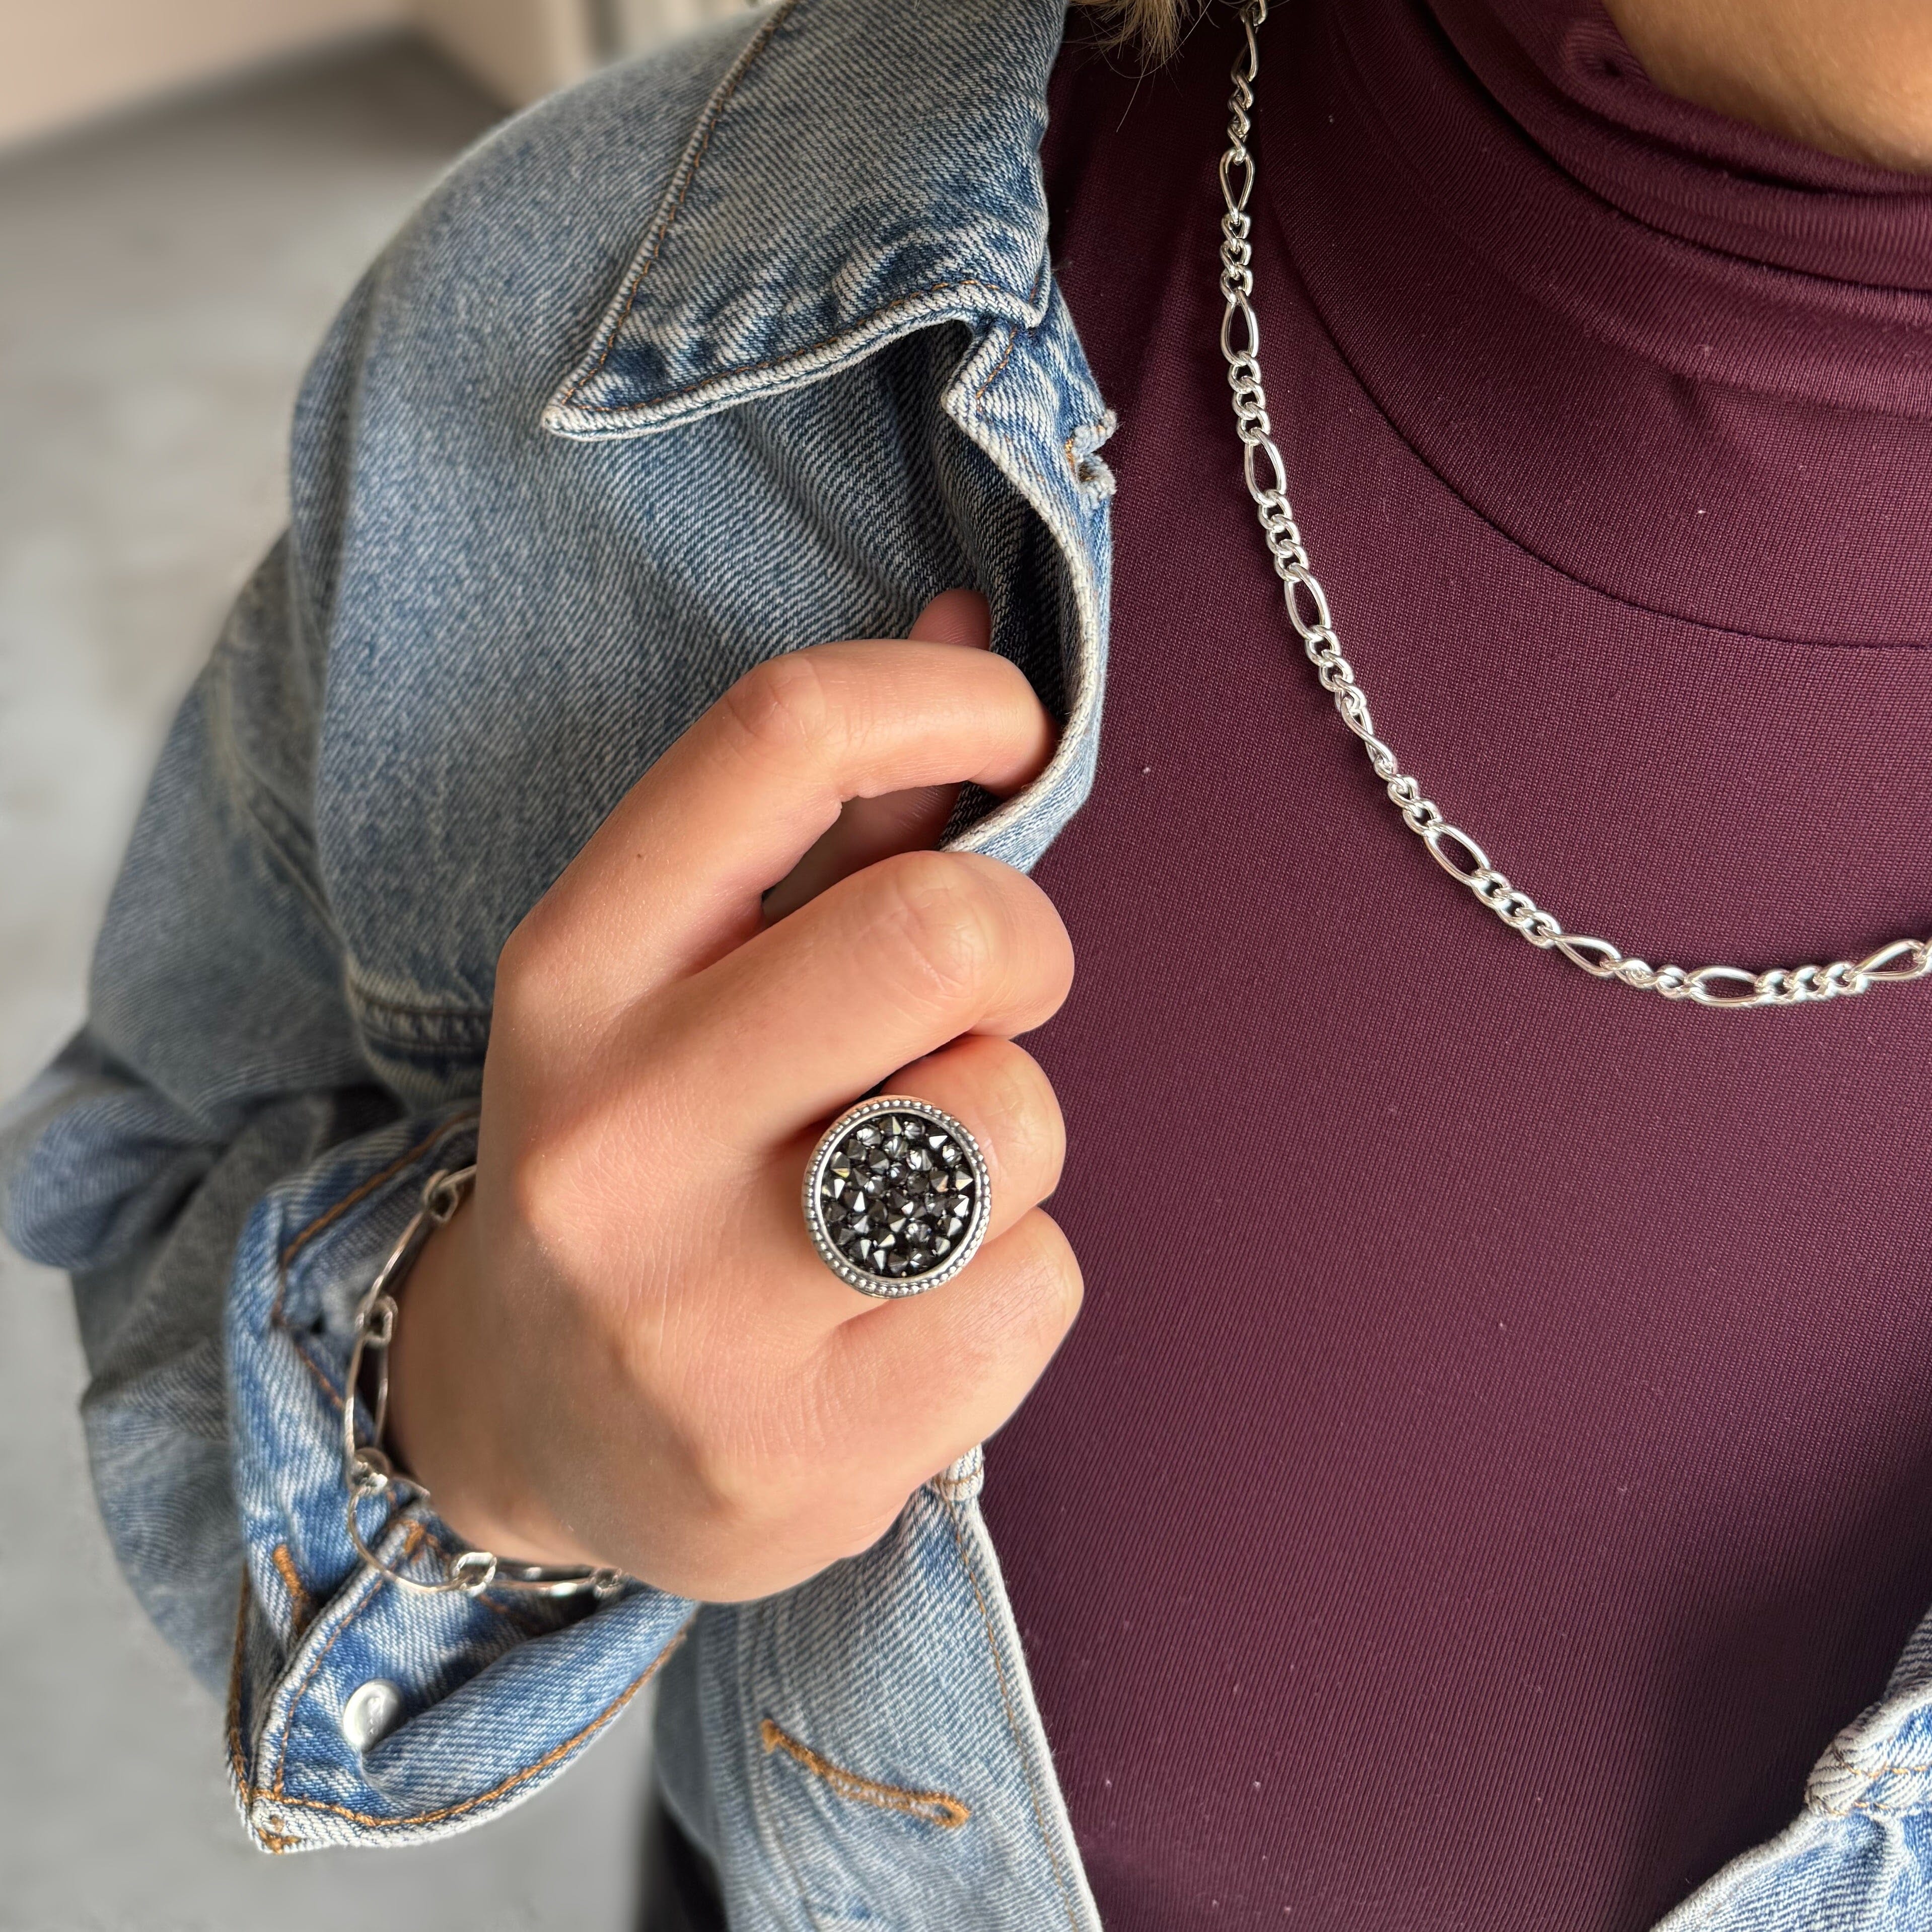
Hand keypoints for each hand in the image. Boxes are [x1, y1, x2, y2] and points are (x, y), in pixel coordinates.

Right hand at [385, 593, 1080, 1601]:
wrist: (524, 1431)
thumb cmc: (645, 1157)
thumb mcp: (677, 979)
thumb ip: (829, 814)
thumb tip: (970, 623)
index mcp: (571, 977)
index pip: (776, 743)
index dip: (940, 701)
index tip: (1011, 732)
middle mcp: (613, 1135)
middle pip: (939, 932)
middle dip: (1021, 943)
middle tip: (993, 993)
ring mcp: (700, 1312)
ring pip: (1010, 1120)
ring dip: (1012, 1131)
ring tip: (917, 1186)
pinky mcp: (804, 1453)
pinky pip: (1035, 1284)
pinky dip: (1015, 1278)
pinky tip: (909, 1315)